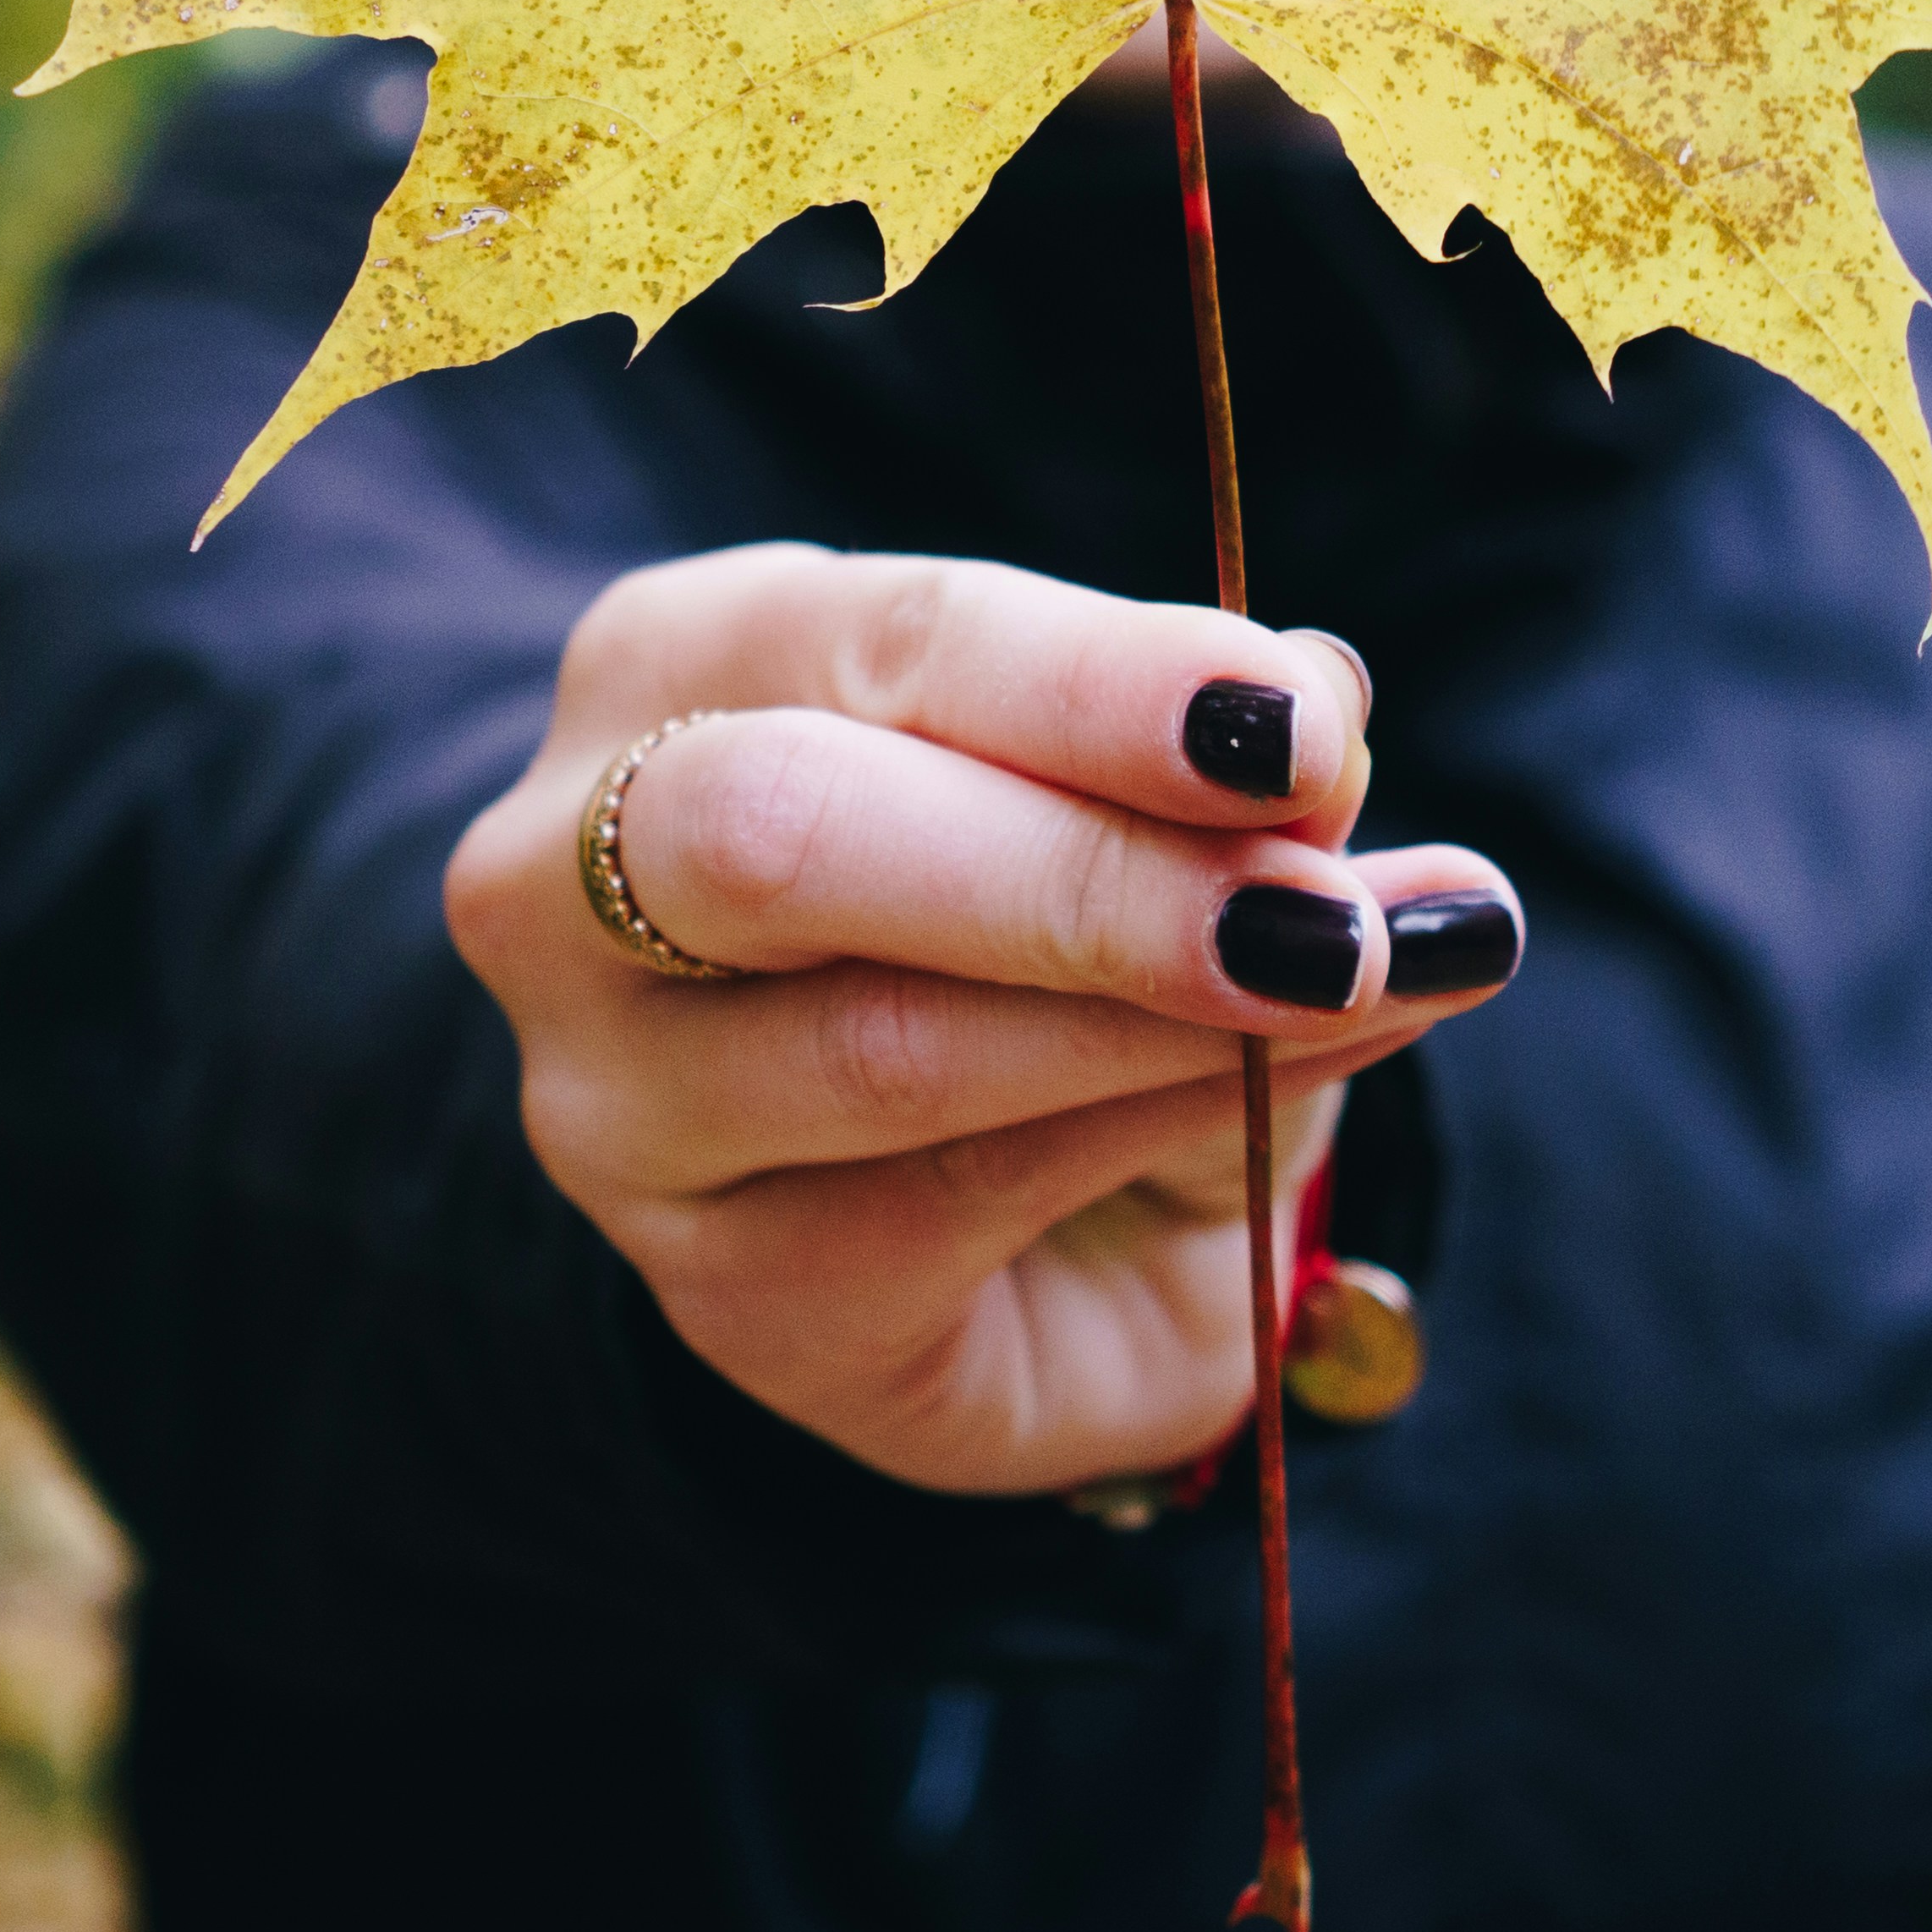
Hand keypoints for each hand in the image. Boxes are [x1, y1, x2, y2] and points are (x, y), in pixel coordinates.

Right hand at [441, 542, 1523, 1497]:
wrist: (1041, 1230)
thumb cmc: (1062, 948)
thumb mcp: (1159, 817)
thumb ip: (1221, 772)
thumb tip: (1328, 709)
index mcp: (680, 665)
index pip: (885, 641)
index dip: (1102, 681)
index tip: (1303, 728)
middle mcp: (572, 871)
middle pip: (789, 829)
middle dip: (1084, 868)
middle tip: (1325, 911)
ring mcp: (615, 1100)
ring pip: (878, 1046)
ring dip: (1154, 1023)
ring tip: (1360, 986)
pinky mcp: (716, 1290)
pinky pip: (940, 1214)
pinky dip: (1142, 1140)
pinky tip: (1276, 1106)